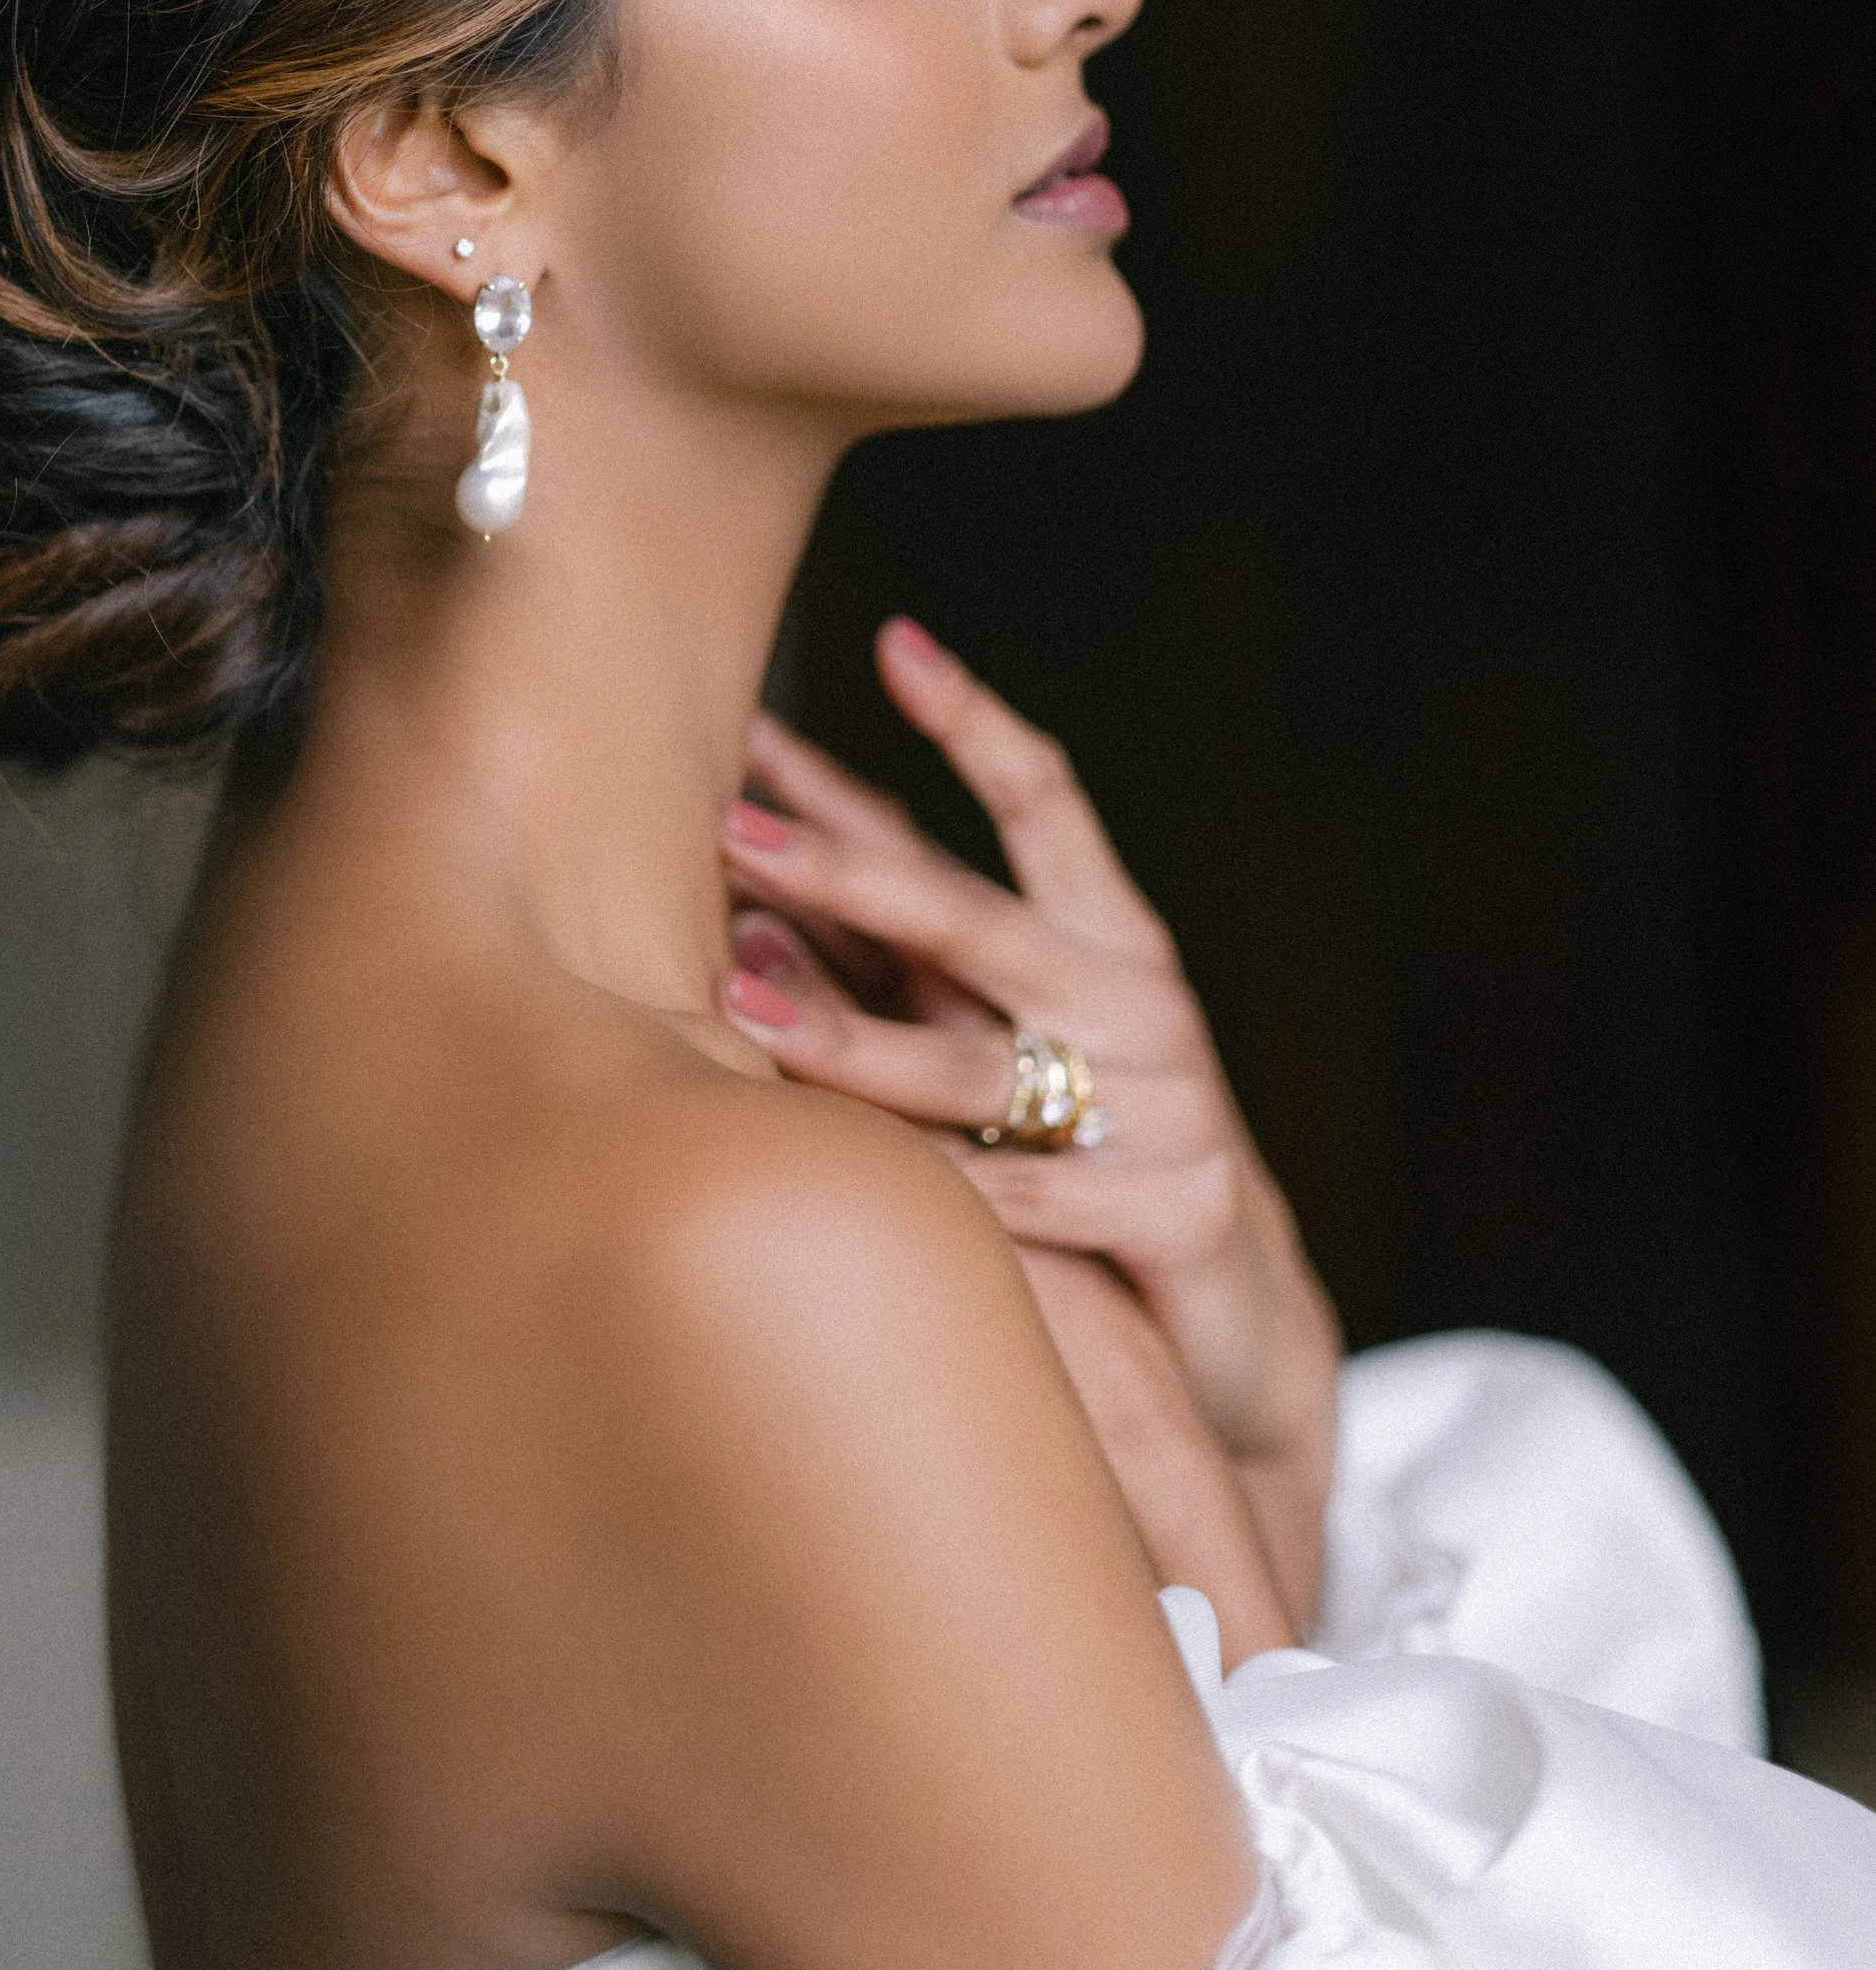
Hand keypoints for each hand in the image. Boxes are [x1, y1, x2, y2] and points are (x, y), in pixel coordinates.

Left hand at [721, 617, 1341, 1626]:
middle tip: (730, 823)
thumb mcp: (1018, 1031)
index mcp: (1109, 935)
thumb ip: (912, 947)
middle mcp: (1138, 1002)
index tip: (894, 641)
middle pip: (972, 919)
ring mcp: (1166, 1106)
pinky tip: (843, 1179)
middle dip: (842, 866)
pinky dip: (933, 1190)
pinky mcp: (1179, 1213)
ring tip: (736, 996)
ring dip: (845, 1035)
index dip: (971, 720)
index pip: (1043, 799)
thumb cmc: (1093, 1144)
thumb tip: (755, 844)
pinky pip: (1029, 1198)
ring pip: (973, 1065)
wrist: (1239, 1328)